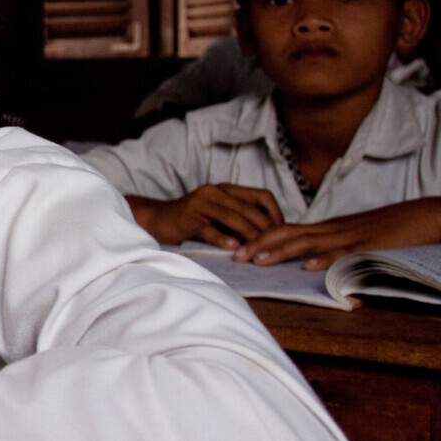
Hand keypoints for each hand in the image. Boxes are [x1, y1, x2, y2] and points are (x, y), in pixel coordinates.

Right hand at [127, 184, 284, 246]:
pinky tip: (232, 248)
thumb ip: (239, 218)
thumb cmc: (192, 220)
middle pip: (249, 209)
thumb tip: (269, 235)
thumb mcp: (218, 213)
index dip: (276, 214)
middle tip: (275, 247)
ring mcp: (200, 203)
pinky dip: (222, 238)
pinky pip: (209, 229)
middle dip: (265, 229)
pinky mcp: (188, 218)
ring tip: (258, 250)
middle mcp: (215, 191)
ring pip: (232, 218)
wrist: (157, 219)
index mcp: (227, 189)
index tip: (282, 233)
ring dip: (248, 235)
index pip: (262, 196)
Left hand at [236, 198, 440, 269]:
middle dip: (259, 245)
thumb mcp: (351, 238)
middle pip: (287, 234)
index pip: (285, 230)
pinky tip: (308, 266)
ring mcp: (348, 236)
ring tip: (258, 260)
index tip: (238, 249)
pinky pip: (342, 252)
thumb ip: (328, 247)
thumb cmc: (386, 229)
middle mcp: (331, 230)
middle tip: (236, 256)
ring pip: (308, 242)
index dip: (260, 239)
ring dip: (281, 251)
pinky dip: (324, 259)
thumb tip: (306, 261)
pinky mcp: (367, 245)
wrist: (421, 217)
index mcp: (326, 228)